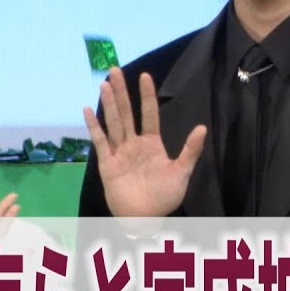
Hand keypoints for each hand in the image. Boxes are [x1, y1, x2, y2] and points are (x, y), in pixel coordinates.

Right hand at [82, 67, 205, 217]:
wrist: (145, 220)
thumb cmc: (164, 197)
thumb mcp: (181, 173)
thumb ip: (190, 151)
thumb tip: (202, 127)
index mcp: (152, 144)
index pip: (149, 114)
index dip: (147, 96)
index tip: (144, 76)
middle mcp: (134, 144)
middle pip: (127, 113)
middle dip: (122, 92)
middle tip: (116, 70)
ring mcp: (119, 152)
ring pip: (113, 123)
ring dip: (109, 104)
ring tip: (105, 84)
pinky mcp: (106, 163)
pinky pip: (99, 141)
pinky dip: (93, 126)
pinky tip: (87, 110)